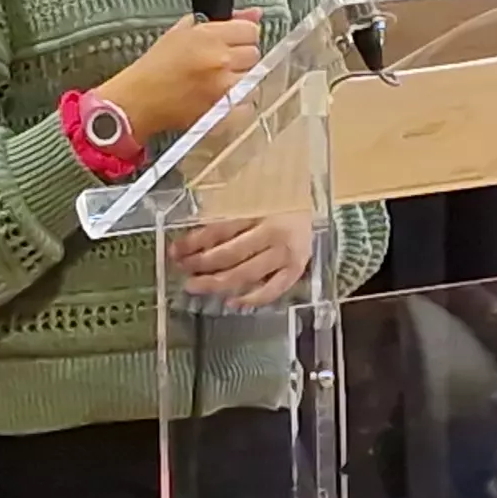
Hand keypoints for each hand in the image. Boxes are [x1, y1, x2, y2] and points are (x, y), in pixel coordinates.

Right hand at [100, 11, 264, 144]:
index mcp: (209, 36)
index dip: (242, 37)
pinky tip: (222, 101)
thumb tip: (255, 13)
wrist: (137, 101)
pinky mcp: (222, 113)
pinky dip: (239, 105)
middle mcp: (220, 60)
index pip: (251, 30)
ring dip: (241, 81)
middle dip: (241, 58)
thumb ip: (223, 21)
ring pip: (254, 80)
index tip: (232, 43)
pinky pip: (248, 106)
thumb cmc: (155, 66)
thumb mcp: (182, 33)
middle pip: (254, 55)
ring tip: (220, 84)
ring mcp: (223, 89)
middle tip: (221, 64)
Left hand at [174, 212, 315, 307]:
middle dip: (201, 264)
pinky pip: (273, 289)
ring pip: (246, 273)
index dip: (194, 242)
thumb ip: (227, 212)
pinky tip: (232, 302)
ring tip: (197, 286)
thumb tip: (195, 235)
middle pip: (230, 253)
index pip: (219, 229)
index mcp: (260, 209)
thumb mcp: (252, 195)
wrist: (319, 203)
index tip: (177, 250)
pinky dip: (252, 298)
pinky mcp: (297, 269)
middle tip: (182, 269)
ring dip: (217, 283)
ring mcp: (286, 253)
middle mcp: (273, 232)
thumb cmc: (281, 198)